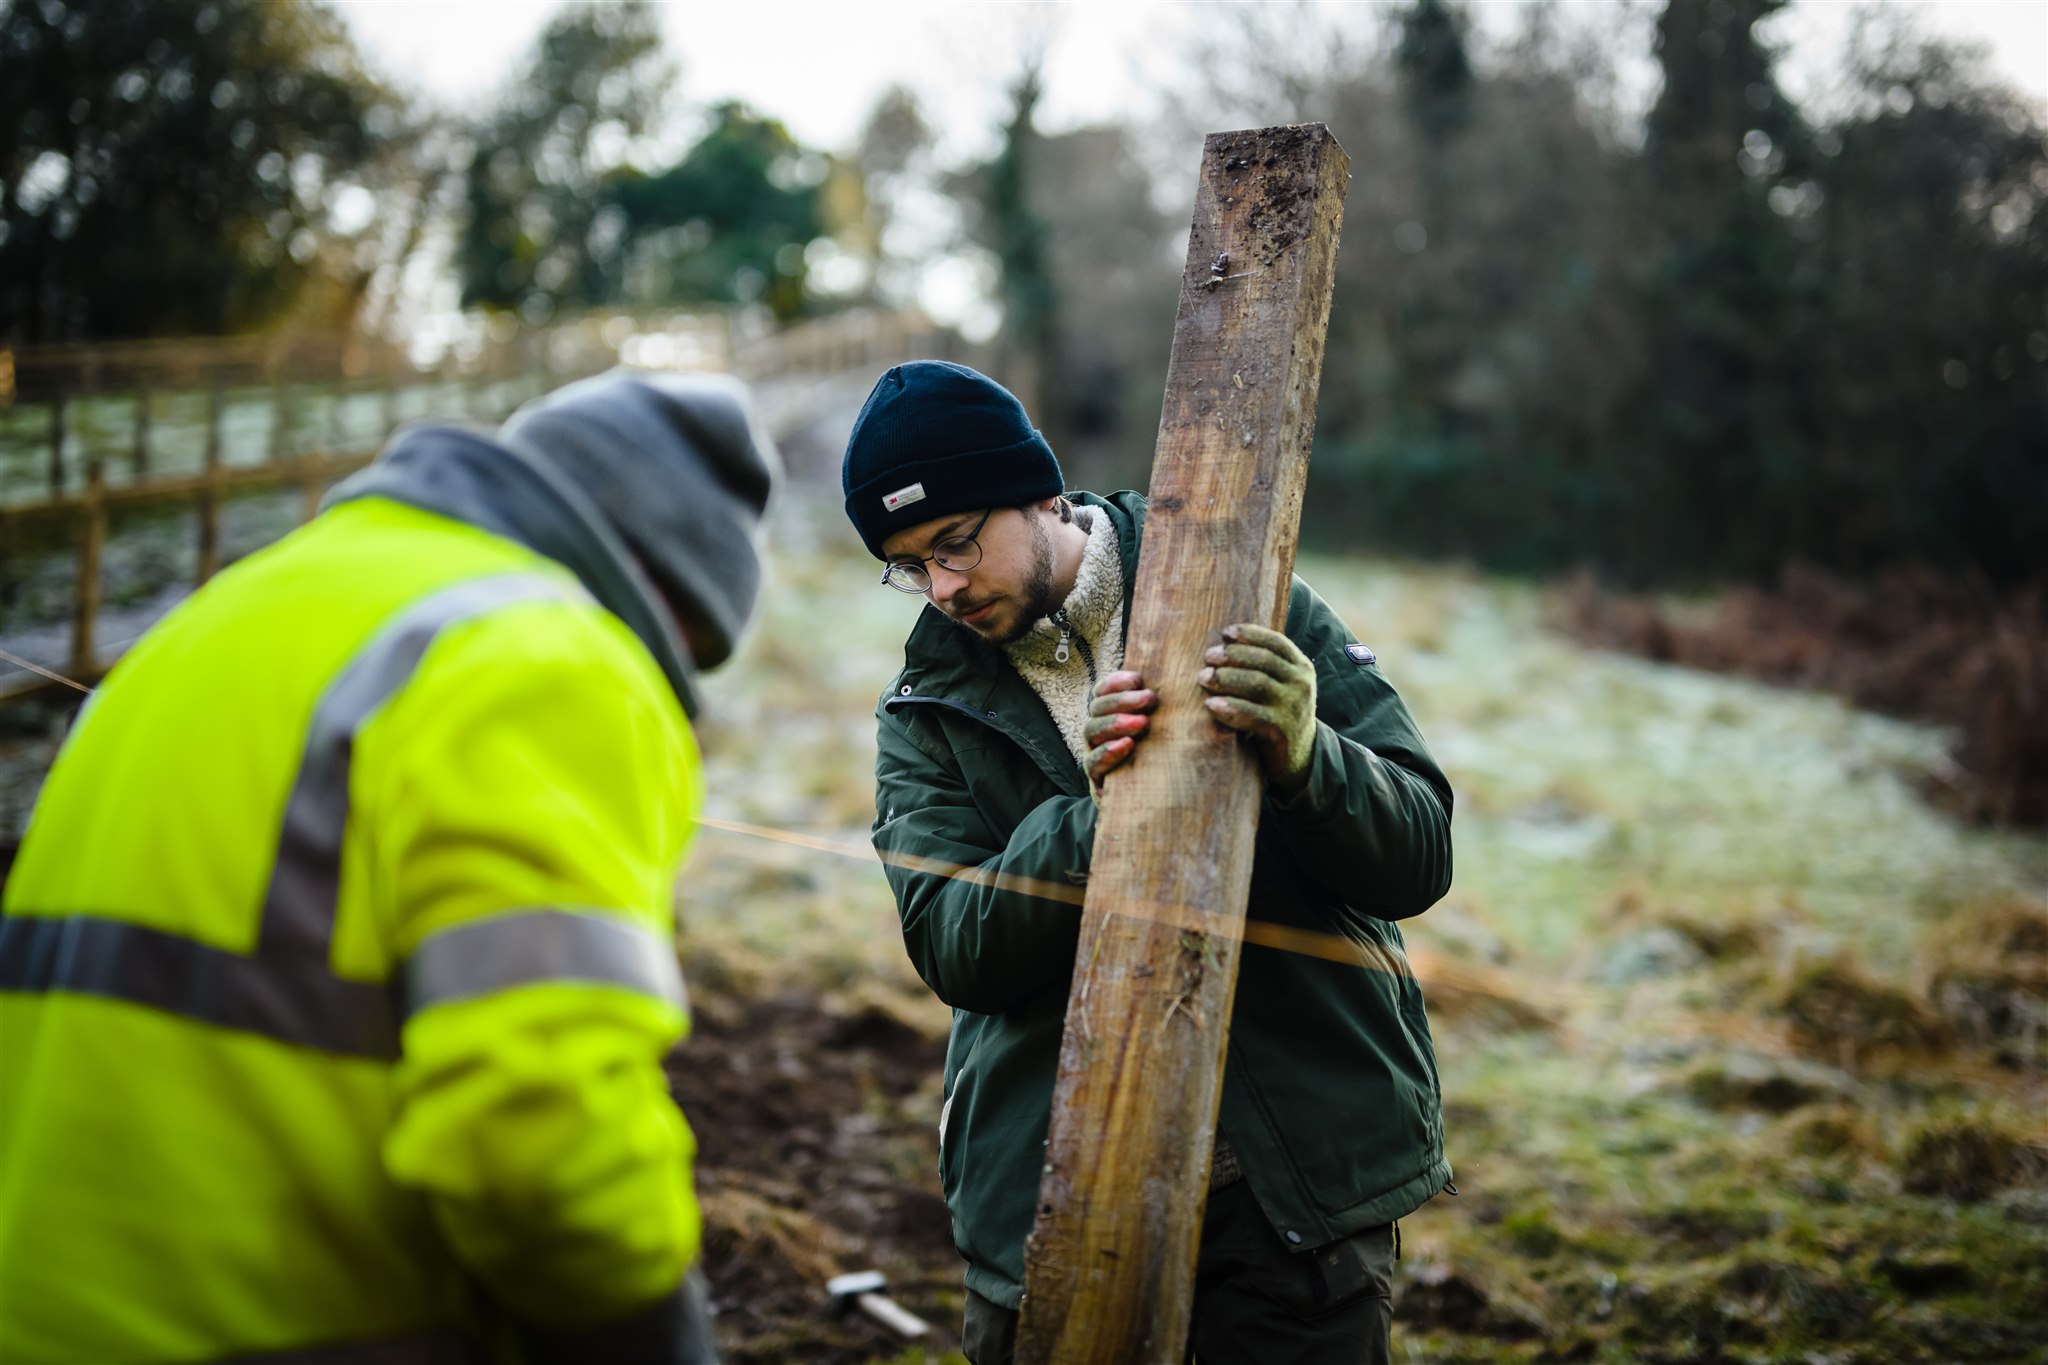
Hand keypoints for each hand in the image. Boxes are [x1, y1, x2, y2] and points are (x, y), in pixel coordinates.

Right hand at [1083, 670, 1156, 791]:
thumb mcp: (1162, 731)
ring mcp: (1094, 754)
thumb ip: (1163, 709)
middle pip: (1097, 708)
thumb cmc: (1159, 758)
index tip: (1138, 679)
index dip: (1116, 682)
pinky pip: (1093, 762)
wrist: (1150, 803)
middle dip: (1122, 700)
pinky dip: (1108, 751)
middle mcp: (1098, 732)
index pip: (1103, 691)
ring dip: (1116, 723)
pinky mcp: (1097, 779)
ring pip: (1092, 730)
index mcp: (1110, 714)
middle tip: (1149, 699)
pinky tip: (1128, 745)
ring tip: (1143, 722)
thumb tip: (1185, 683)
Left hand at [1199, 623, 1317, 795]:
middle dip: (1233, 655)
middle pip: (1264, 660)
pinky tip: (1210, 704)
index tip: (1226, 633)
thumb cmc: (1278, 711)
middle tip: (1208, 656)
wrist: (1299, 754)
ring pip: (1257, 684)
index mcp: (1301, 667)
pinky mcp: (1281, 731)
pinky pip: (1252, 715)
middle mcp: (1301, 684)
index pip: (1277, 642)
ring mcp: (1293, 707)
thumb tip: (1223, 642)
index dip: (1250, 634)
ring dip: (1226, 678)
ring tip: (1203, 677)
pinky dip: (1229, 708)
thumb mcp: (1281, 684)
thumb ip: (1264, 665)